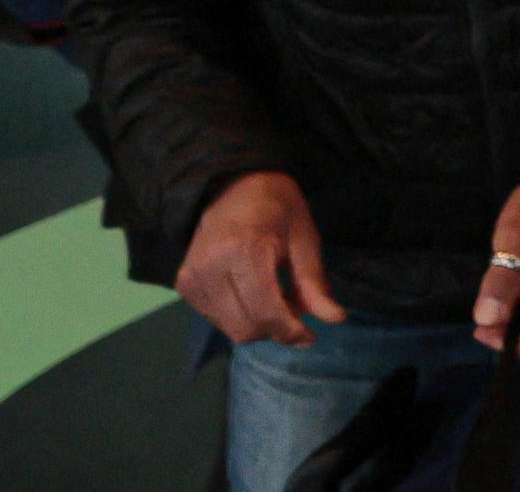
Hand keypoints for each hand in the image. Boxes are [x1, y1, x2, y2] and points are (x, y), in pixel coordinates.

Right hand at [178, 172, 346, 347]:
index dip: (291, 331)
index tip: (310, 336)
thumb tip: (335, 319)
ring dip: (258, 325)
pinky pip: (216, 319)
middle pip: (247, 327)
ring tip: (275, 298)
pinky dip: (239, 317)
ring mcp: (192, 276)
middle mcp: (210, 266)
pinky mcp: (184, 284)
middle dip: (276, 330)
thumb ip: (314, 282)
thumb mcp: (304, 237)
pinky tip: (252, 295)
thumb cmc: (276, 206)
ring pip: (231, 329)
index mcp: (243, 248)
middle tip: (295, 310)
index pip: (266, 311)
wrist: (232, 183)